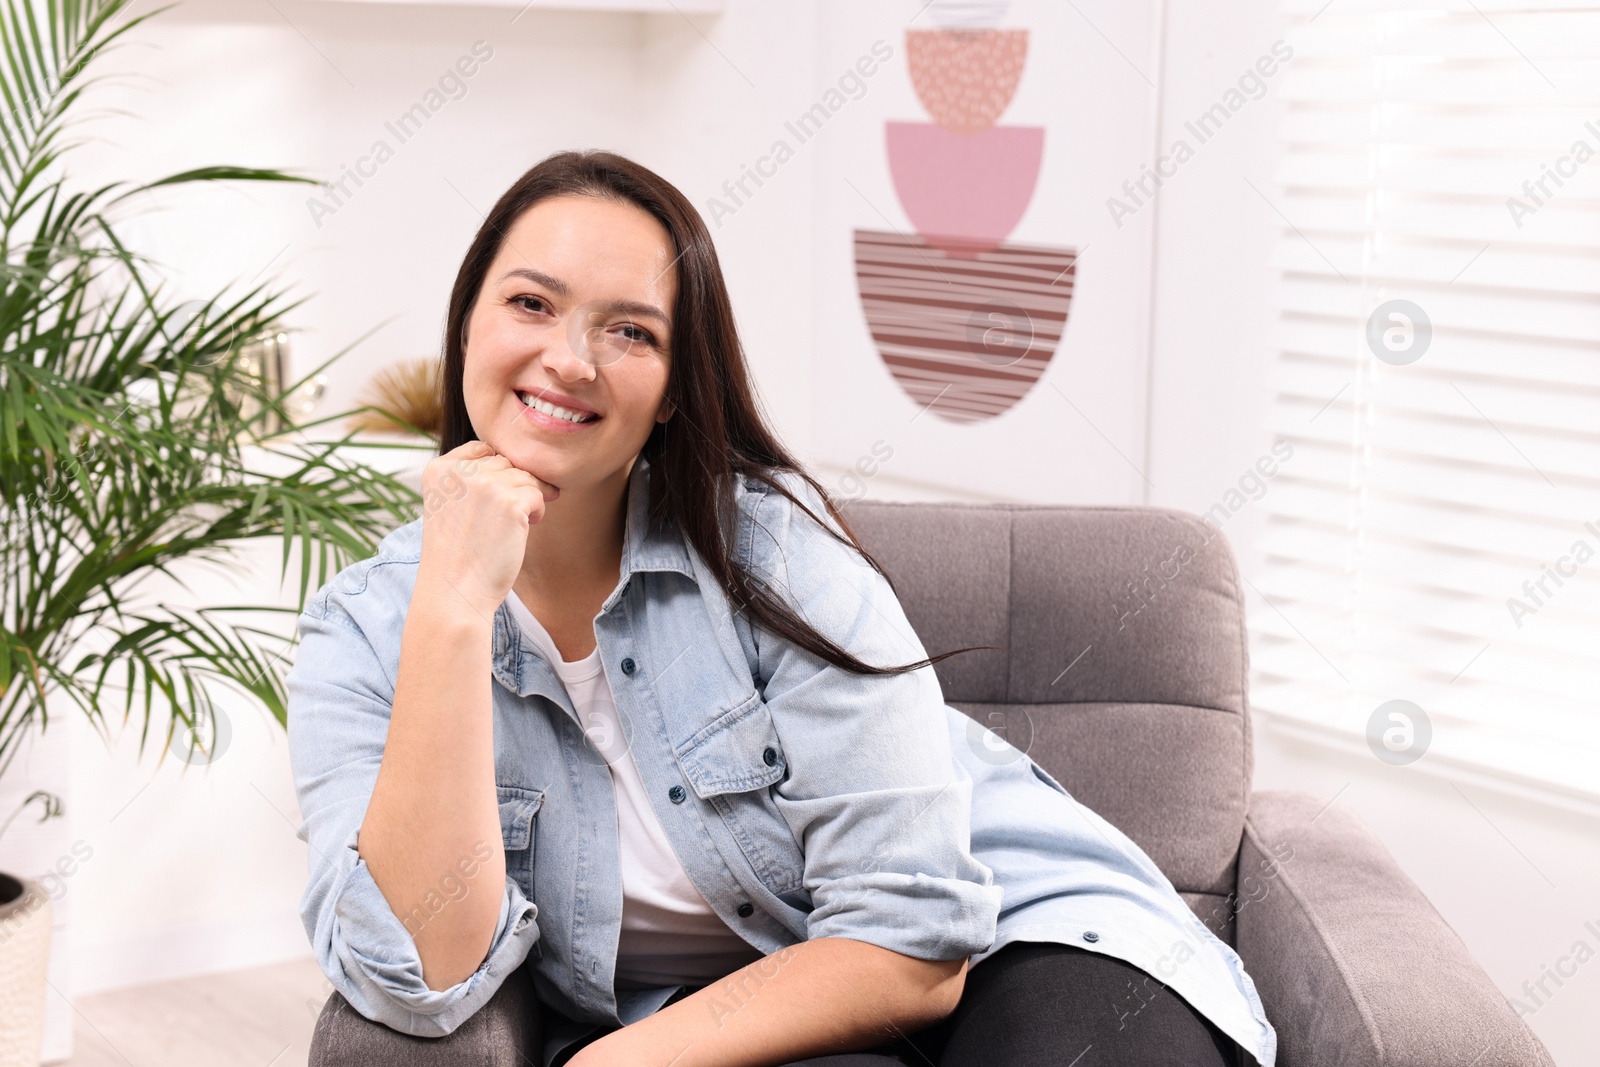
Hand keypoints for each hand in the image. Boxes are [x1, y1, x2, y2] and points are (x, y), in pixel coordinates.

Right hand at [416, 439, 557, 618]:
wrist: (454, 591)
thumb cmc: (456, 555)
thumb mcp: (449, 507)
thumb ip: (469, 481)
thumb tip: (517, 465)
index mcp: (438, 470)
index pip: (481, 449)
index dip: (497, 469)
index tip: (499, 494)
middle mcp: (459, 471)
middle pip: (505, 462)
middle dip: (515, 484)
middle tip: (514, 512)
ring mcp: (485, 485)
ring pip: (525, 476)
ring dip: (529, 497)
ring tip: (520, 521)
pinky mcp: (510, 502)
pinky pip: (538, 493)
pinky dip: (538, 509)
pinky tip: (529, 525)